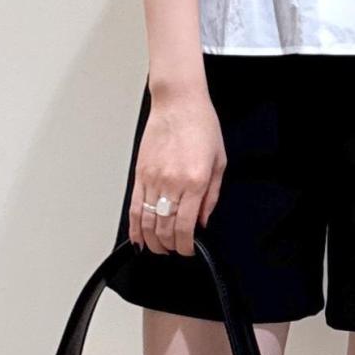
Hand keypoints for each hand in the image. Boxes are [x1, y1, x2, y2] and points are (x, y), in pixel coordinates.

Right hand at [130, 92, 226, 255]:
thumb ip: (211, 196)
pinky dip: (135, 226)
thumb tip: (202, 221)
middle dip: (169, 247)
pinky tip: (139, 237)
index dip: (185, 245)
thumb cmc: (201, 126)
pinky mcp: (139, 174)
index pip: (185, 226)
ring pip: (147, 222)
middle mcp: (171, 182)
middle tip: (175, 251)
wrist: (178, 103)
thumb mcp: (219, 162)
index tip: (188, 249)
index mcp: (194, 181)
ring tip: (158, 248)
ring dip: (152, 241)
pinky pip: (134, 207)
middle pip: (164, 229)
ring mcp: (152, 179)